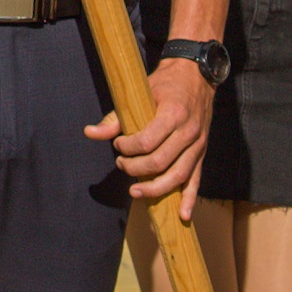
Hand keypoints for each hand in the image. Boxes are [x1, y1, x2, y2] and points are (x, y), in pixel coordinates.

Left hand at [85, 57, 214, 218]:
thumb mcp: (140, 93)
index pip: (147, 142)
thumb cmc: (165, 84)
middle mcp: (188, 131)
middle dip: (136, 168)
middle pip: (161, 162)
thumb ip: (116, 117)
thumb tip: (89, 133)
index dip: (128, 148)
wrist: (196, 76)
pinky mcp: (202, 153)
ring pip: (178, 176)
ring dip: (156, 189)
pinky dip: (190, 199)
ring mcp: (198, 145)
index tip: (118, 144)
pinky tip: (183, 215)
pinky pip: (197, 180)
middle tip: (121, 164)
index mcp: (173, 113)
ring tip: (135, 191)